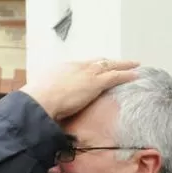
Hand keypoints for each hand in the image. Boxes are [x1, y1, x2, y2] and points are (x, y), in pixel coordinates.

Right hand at [20, 59, 139, 120]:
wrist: (39, 101)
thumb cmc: (36, 102)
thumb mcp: (39, 97)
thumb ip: (46, 100)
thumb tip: (46, 110)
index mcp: (62, 68)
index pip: (80, 65)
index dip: (90, 67)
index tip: (95, 68)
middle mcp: (76, 66)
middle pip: (97, 61)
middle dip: (108, 62)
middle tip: (117, 62)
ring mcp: (87, 73)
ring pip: (110, 65)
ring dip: (123, 64)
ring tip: (133, 64)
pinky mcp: (95, 82)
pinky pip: (116, 75)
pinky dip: (127, 74)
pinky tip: (135, 74)